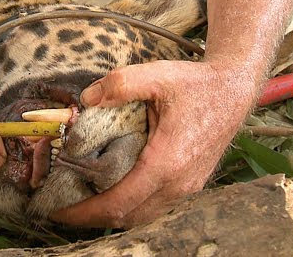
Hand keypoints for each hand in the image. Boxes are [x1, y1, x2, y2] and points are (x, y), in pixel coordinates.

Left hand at [50, 60, 257, 227]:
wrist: (233, 91)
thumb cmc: (197, 85)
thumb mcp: (157, 75)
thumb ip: (119, 84)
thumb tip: (86, 99)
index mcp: (167, 162)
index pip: (119, 203)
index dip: (85, 211)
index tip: (59, 210)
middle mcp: (178, 183)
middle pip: (127, 216)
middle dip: (91, 217)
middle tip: (61, 207)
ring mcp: (186, 187)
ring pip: (141, 215)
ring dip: (109, 214)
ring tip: (81, 202)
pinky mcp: (188, 184)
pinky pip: (153, 207)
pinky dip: (128, 207)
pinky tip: (110, 193)